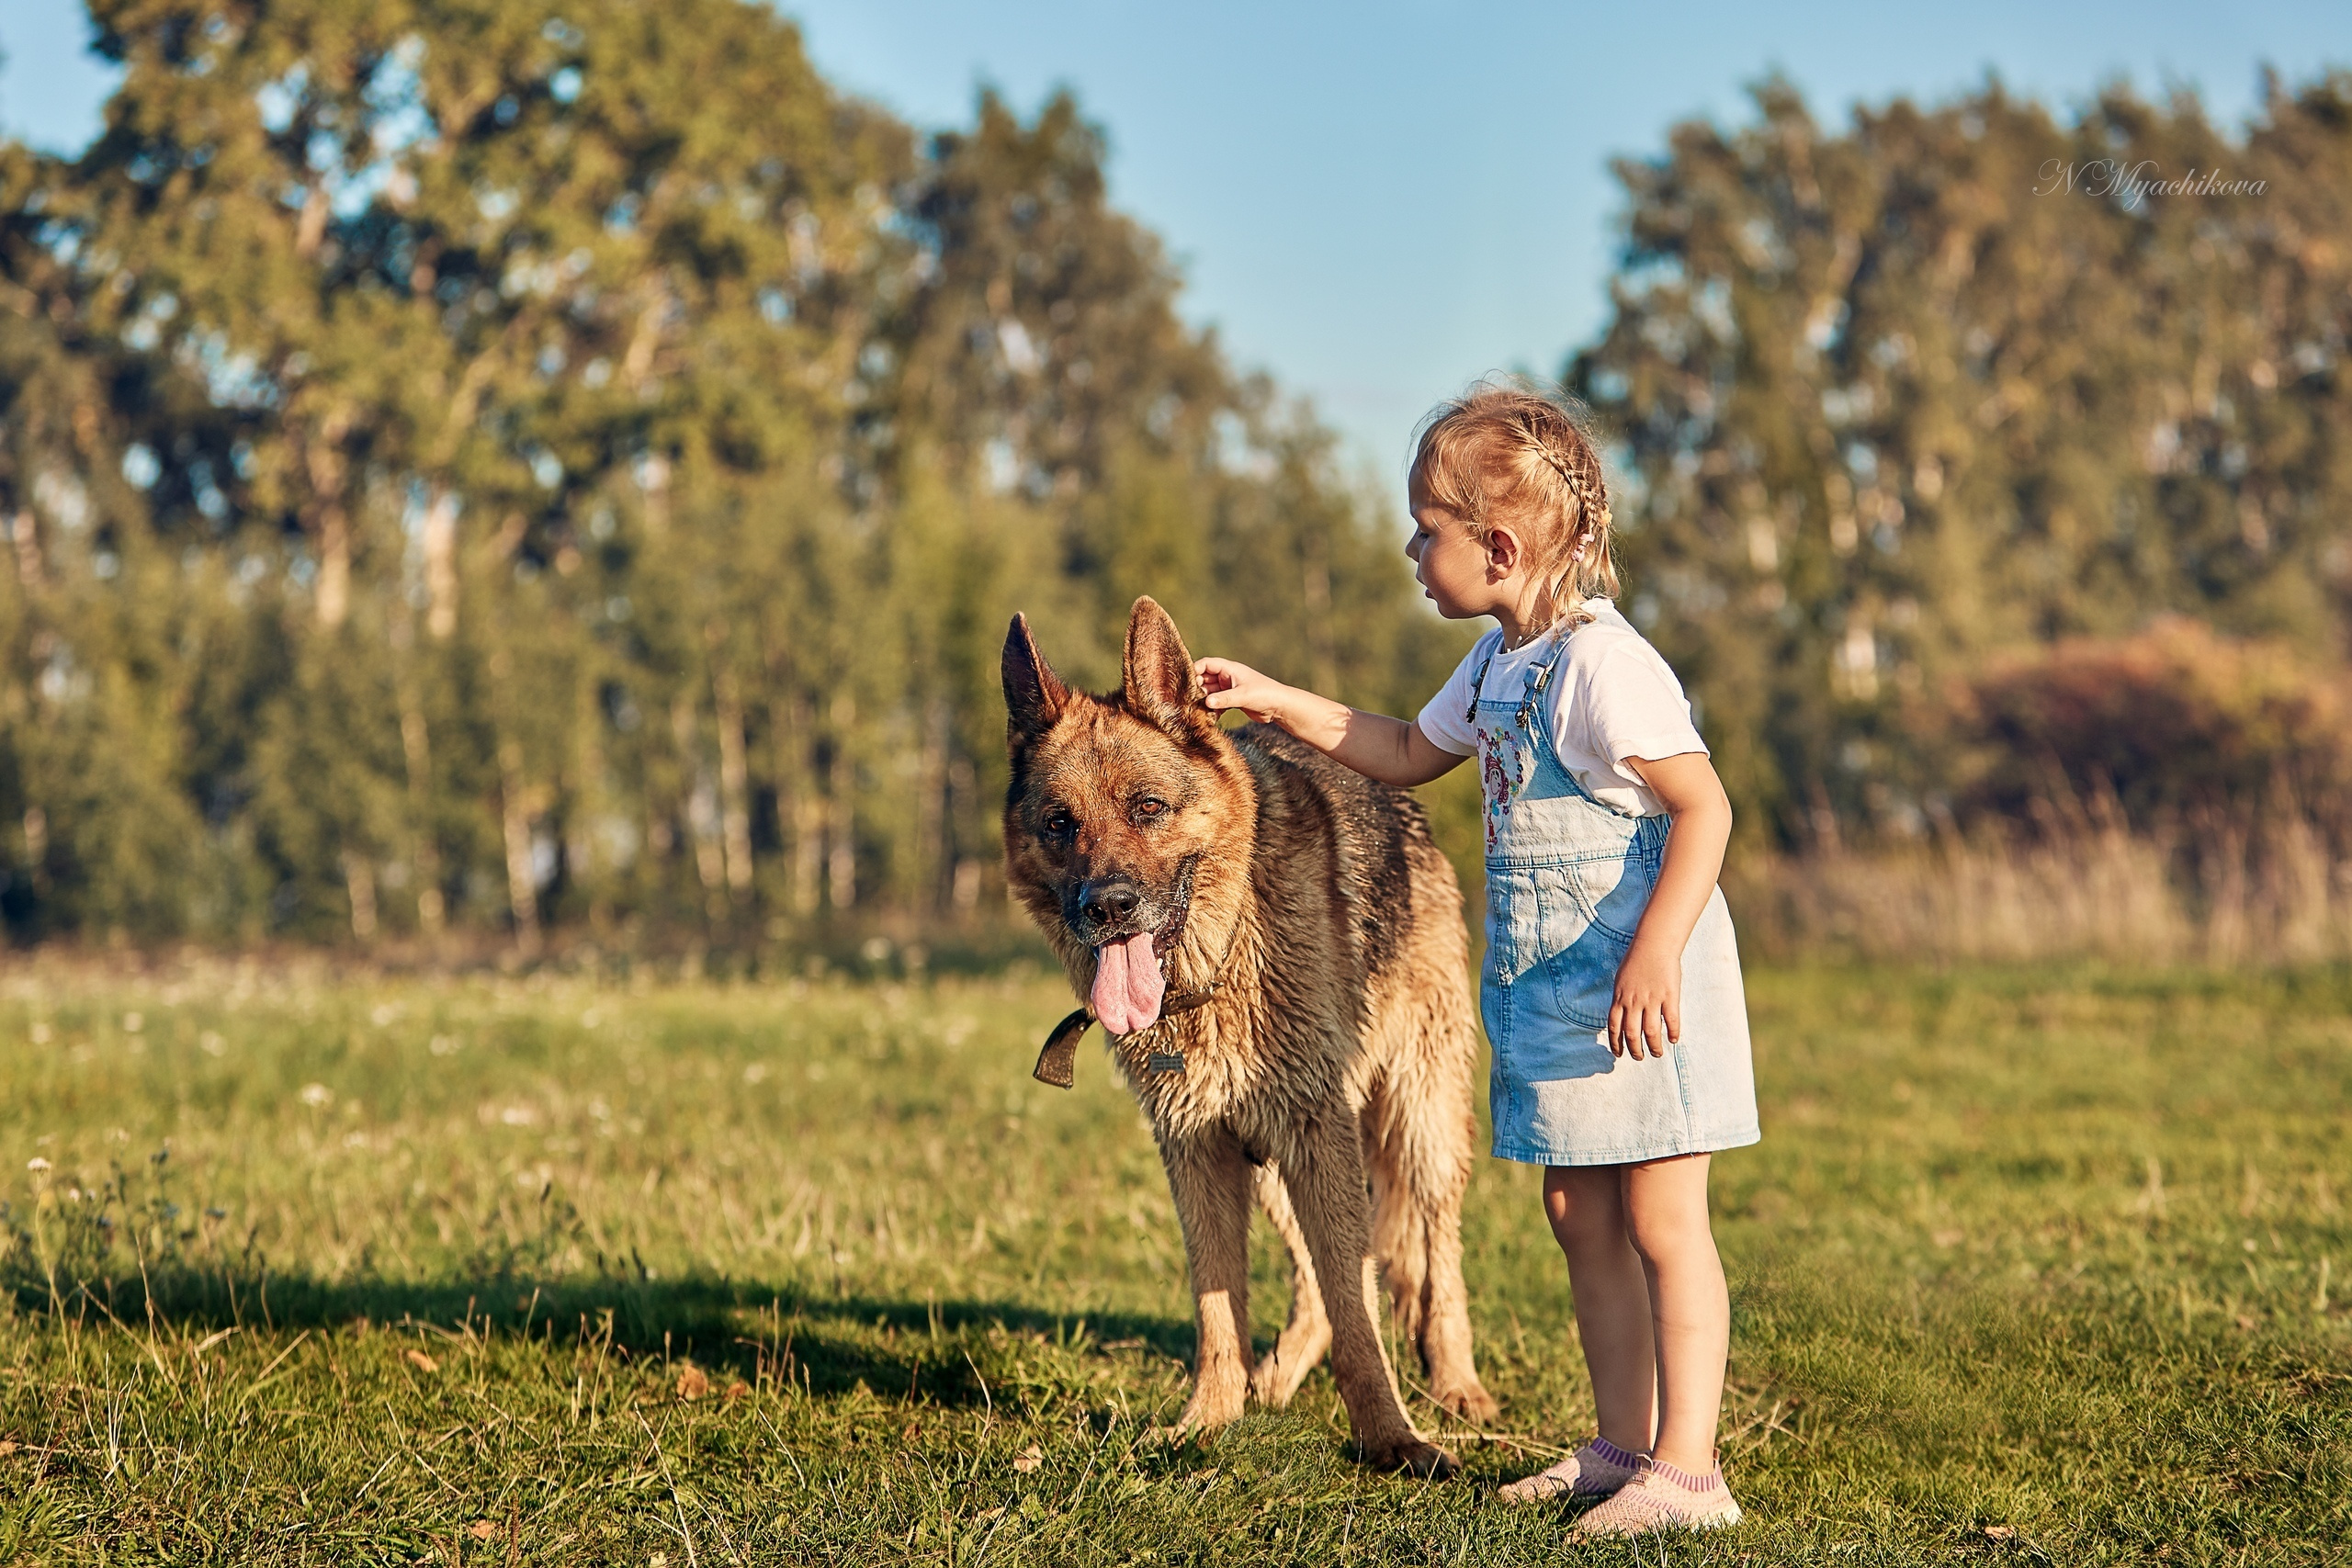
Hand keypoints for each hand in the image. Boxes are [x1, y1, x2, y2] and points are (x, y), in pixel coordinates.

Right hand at [1195, 658, 1294, 725]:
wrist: (1280, 707)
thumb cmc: (1264, 694)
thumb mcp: (1243, 696)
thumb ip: (1224, 699)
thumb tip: (1206, 702)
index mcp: (1230, 669)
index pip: (1206, 664)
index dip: (1194, 670)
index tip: (1185, 682)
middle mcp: (1227, 677)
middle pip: (1204, 678)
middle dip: (1196, 688)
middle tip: (1188, 699)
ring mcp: (1229, 689)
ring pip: (1209, 692)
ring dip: (1203, 700)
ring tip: (1195, 709)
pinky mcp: (1232, 700)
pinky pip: (1216, 703)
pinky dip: (1211, 709)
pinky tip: (1208, 717)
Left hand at [1606, 940, 1680, 1059]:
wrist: (1654, 944)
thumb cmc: (1636, 960)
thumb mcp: (1621, 980)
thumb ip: (1621, 998)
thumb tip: (1621, 1014)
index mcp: (1620, 998)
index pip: (1614, 1027)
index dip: (1616, 1043)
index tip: (1619, 1054)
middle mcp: (1634, 1002)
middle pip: (1631, 1034)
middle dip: (1635, 1050)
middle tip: (1639, 1057)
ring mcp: (1652, 1000)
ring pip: (1651, 1032)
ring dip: (1654, 1046)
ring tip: (1657, 1053)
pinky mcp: (1669, 996)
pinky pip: (1671, 1020)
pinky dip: (1673, 1032)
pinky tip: (1674, 1039)